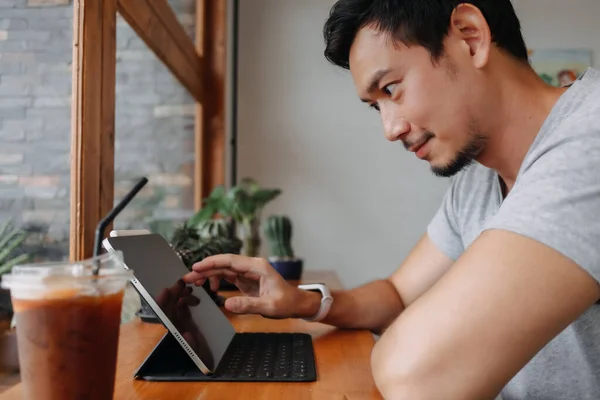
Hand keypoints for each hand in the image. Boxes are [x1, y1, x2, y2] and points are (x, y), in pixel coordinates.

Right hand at [182, 254, 306, 318]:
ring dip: (209, 274)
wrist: (296, 304)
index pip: (230, 261)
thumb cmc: (286, 303)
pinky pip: (227, 276)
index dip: (212, 262)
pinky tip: (211, 288)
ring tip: (194, 283)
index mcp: (257, 266)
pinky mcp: (246, 279)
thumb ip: (248, 305)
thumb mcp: (268, 307)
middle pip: (223, 264)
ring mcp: (248, 272)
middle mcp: (251, 266)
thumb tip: (226, 304)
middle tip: (187, 277)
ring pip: (224, 269)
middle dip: (205, 269)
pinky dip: (217, 280)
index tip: (196, 267)